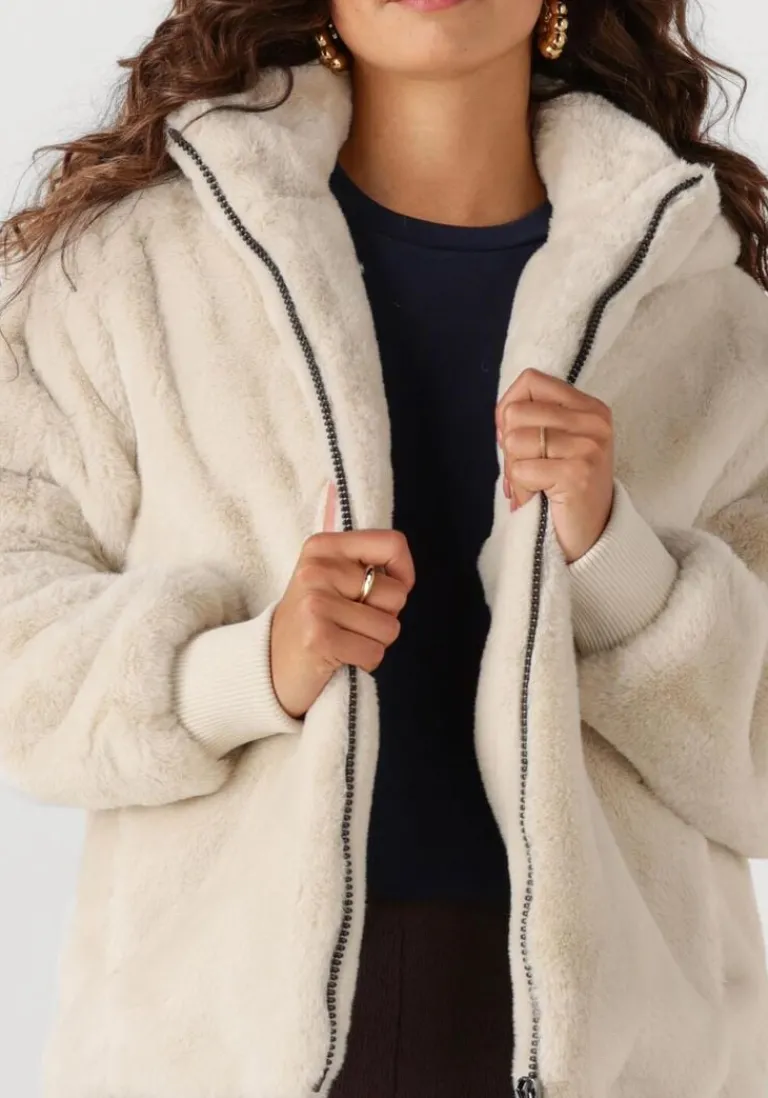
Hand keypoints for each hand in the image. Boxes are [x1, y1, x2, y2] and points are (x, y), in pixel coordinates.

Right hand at [270, 481, 415, 718]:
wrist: (269, 666)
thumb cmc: (313, 622)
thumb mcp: (333, 580)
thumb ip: (367, 567)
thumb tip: (405, 579)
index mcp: (323, 547)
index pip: (392, 544)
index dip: (404, 573)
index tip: (386, 592)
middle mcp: (317, 569)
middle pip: (396, 593)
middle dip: (384, 616)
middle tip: (349, 623)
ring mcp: (315, 603)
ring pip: (389, 627)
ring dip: (373, 642)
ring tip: (344, 639)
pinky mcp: (319, 637)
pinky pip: (374, 652)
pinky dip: (364, 661)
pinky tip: (340, 656)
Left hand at [495, 368, 614, 563]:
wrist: (592, 534)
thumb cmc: (566, 488)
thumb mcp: (556, 443)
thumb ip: (533, 421)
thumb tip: (502, 415)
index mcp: (588, 407)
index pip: (530, 380)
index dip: (509, 408)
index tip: (514, 437)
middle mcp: (593, 421)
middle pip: (516, 412)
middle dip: (511, 446)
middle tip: (530, 469)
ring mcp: (588, 447)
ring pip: (515, 442)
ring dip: (517, 471)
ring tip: (538, 484)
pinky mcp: (577, 474)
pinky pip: (521, 471)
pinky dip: (522, 489)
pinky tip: (542, 496)